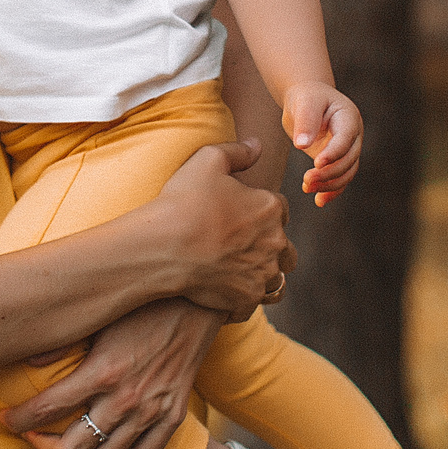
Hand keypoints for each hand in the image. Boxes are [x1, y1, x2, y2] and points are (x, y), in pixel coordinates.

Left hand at [1, 300, 222, 448]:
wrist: (196, 307)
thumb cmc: (142, 307)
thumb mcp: (98, 318)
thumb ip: (61, 342)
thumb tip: (25, 360)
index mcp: (102, 372)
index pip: (47, 408)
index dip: (19, 419)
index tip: (6, 418)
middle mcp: (125, 399)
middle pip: (73, 447)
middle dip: (43, 446)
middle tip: (33, 435)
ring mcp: (150, 413)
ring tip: (64, 444)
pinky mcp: (172, 419)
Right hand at [152, 141, 292, 318]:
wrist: (163, 247)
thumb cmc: (183, 201)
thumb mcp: (207, 160)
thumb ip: (237, 151)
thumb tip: (257, 145)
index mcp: (271, 208)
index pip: (281, 208)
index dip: (262, 209)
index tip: (243, 214)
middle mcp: (275, 242)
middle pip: (285, 246)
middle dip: (270, 245)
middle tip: (241, 245)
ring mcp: (262, 273)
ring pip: (275, 278)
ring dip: (262, 274)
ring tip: (238, 271)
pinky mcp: (246, 298)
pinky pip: (254, 303)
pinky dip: (244, 299)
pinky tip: (227, 292)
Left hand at [284, 83, 360, 204]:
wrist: (308, 100)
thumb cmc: (306, 97)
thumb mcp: (304, 102)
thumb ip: (305, 121)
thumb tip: (302, 145)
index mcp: (348, 117)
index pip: (345, 139)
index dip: (334, 153)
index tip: (316, 163)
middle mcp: (353, 135)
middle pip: (348, 160)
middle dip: (329, 172)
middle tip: (306, 179)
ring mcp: (348, 149)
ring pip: (346, 173)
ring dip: (329, 184)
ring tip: (306, 187)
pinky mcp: (338, 160)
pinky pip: (341, 179)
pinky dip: (332, 191)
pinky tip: (319, 201)